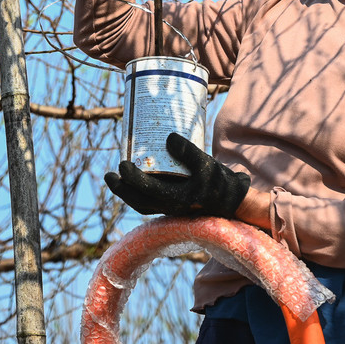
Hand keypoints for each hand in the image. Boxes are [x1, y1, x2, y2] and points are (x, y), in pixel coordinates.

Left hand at [105, 133, 250, 216]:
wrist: (234, 202)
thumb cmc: (221, 183)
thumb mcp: (207, 165)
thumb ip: (188, 151)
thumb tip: (167, 137)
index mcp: (177, 199)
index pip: (147, 191)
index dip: (131, 178)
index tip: (122, 163)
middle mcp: (171, 206)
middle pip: (138, 202)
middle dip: (121, 189)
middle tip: (109, 174)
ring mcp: (172, 207)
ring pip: (143, 204)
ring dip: (127, 192)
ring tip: (117, 177)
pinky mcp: (175, 203)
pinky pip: (151, 201)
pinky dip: (140, 192)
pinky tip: (138, 179)